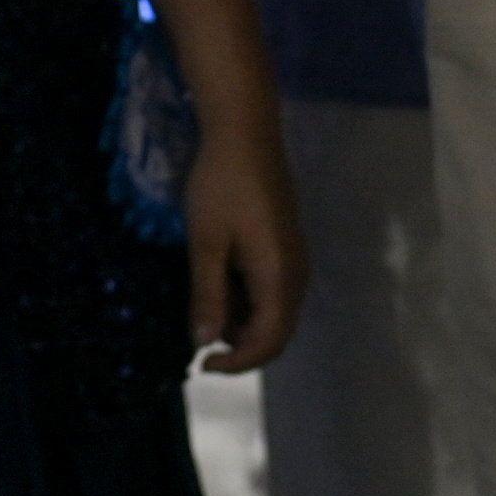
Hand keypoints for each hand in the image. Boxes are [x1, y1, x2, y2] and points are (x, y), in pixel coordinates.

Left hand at [182, 117, 304, 375]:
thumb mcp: (206, 242)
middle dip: (239, 344)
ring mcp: (294, 257)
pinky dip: (247, 298)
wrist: (245, 132)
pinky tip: (218, 279)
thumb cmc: (220, 186)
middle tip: (199, 336)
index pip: (268, 341)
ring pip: (274, 310)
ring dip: (242, 320)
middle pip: (277, 331)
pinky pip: (272, 289)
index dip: (236, 362)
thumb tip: (204, 342)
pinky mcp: (286, 244)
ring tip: (204, 302)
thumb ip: (208, 295)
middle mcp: (296, 273)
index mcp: (280, 278)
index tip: (201, 363)